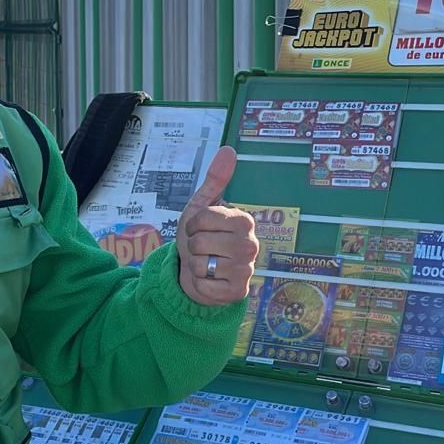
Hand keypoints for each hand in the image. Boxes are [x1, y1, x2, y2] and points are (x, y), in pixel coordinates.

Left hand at [176, 146, 258, 305]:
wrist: (197, 272)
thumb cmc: (201, 237)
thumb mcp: (202, 207)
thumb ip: (215, 180)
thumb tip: (229, 149)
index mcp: (244, 221)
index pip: (205, 217)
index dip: (193, 224)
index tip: (198, 228)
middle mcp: (251, 245)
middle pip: (200, 242)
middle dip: (193, 245)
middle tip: (202, 248)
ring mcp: (246, 270)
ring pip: (201, 264)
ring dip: (196, 265)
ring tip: (206, 263)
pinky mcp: (237, 293)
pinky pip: (204, 286)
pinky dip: (199, 284)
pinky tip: (209, 280)